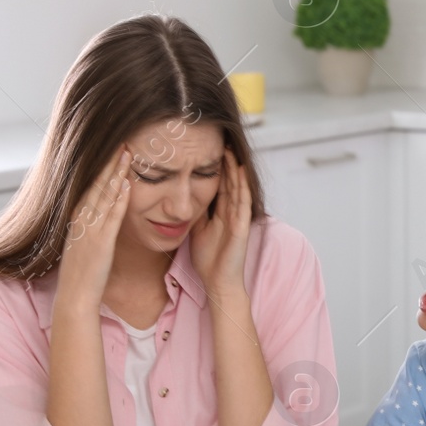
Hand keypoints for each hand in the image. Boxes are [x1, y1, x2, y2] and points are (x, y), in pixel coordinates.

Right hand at [57, 147, 132, 306]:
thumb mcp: (82, 246)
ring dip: (116, 174)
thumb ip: (88, 229)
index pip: (89, 187)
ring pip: (104, 196)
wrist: (74, 298)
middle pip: (96, 185)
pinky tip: (127, 185)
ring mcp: (90, 231)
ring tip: (127, 153)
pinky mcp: (101, 243)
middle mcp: (81, 221)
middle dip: (109, 163)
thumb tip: (96, 217)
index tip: (111, 150)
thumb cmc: (82, 276)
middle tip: (121, 141)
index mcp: (77, 221)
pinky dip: (119, 200)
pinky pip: (111, 218)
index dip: (100, 168)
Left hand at [191, 146, 251, 302]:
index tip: (208, 150)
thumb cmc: (209, 261)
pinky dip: (242, 186)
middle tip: (221, 142)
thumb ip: (195, 214)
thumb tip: (182, 198)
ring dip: (234, 169)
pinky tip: (240, 171)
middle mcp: (231, 213)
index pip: (219, 185)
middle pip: (229, 182)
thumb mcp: (196, 231)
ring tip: (230, 150)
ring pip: (237, 188)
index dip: (215, 168)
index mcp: (221, 214)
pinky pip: (242, 202)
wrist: (218, 283)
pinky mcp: (241, 226)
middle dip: (226, 163)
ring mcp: (238, 218)